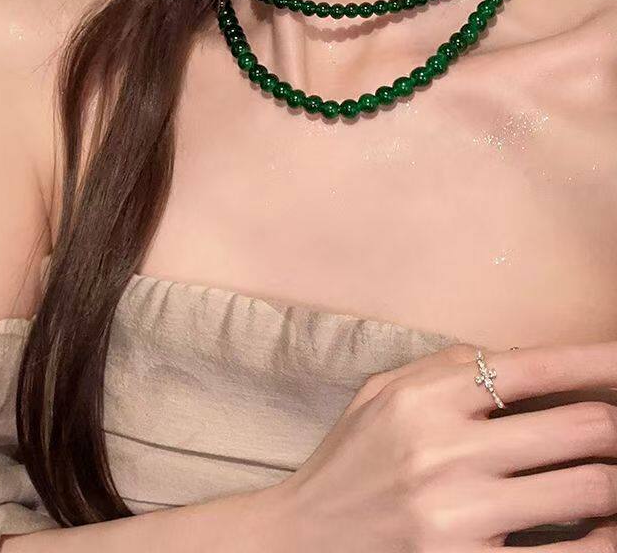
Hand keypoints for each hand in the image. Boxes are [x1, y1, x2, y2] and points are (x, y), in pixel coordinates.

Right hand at [267, 341, 616, 551]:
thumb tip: (517, 357)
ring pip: (591, 487)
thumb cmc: (350, 460)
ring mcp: (460, 514)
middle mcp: (445, 450)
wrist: (305, 536)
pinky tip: (602, 528)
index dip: (600, 361)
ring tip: (610, 477)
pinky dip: (603, 539)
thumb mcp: (381, 393)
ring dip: (615, 481)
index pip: (535, 367)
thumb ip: (443, 366)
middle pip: (582, 426)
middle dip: (615, 425)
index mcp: (424, 398)